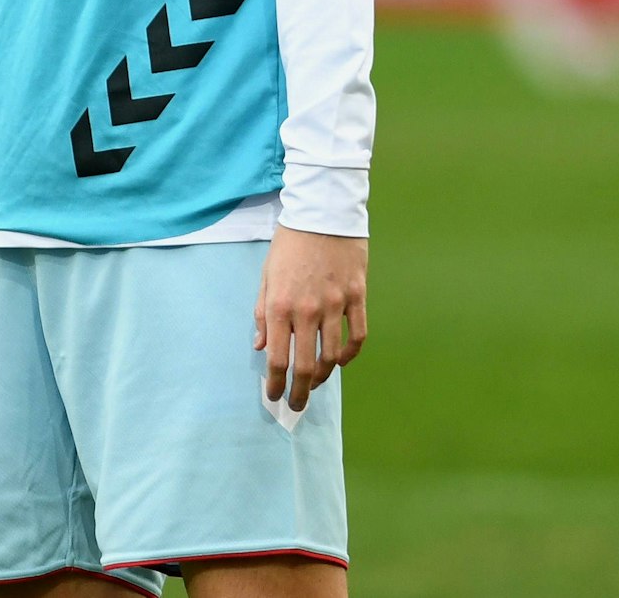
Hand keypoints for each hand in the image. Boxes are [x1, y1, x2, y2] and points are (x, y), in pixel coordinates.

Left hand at [256, 226, 367, 412]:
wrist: (322, 212)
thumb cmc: (289, 244)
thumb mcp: (266, 276)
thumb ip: (263, 313)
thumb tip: (261, 346)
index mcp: (280, 306)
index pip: (278, 358)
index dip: (275, 384)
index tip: (274, 397)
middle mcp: (308, 310)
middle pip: (305, 365)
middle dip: (299, 391)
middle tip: (296, 405)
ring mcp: (336, 305)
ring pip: (333, 356)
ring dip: (323, 376)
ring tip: (315, 383)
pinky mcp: (357, 297)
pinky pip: (357, 336)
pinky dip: (350, 354)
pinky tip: (341, 360)